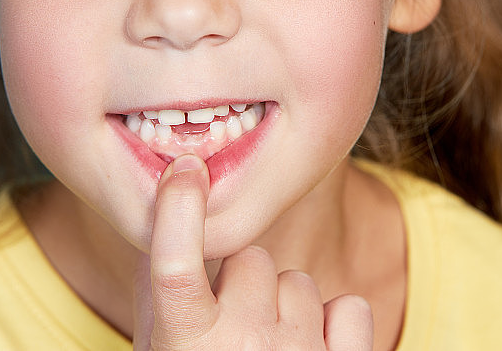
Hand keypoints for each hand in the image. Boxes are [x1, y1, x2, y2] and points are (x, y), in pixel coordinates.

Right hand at [133, 154, 373, 349]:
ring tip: (267, 348)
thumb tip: (159, 222)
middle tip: (230, 326)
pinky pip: (346, 306)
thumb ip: (156, 294)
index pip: (174, 260)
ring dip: (282, 304)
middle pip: (251, 260)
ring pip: (296, 281)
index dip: (178, 207)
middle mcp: (241, 344)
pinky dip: (331, 320)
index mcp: (185, 341)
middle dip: (240, 282)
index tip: (185, 168)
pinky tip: (310, 347)